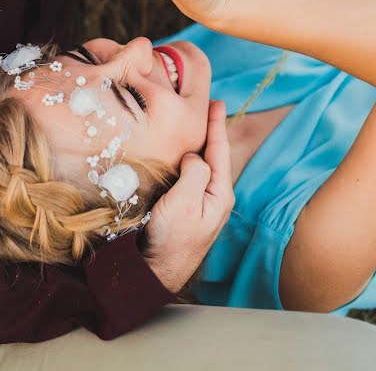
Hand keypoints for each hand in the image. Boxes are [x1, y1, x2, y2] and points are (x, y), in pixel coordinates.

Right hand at [142, 101, 233, 292]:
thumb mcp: (185, 203)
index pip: (219, 151)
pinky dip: (184, 161)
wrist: (156, 272)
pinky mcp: (185, 210)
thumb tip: (194, 156)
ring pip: (200, 166)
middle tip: (204, 106)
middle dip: (209, 131)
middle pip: (213, 156)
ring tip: (192, 124)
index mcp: (219, 194)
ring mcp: (200, 205)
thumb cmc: (171, 241)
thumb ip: (195, 173)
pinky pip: (188, 178)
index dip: (216, 125)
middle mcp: (213, 198)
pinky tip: (176, 155)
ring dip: (196, 145)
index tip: (217, 102)